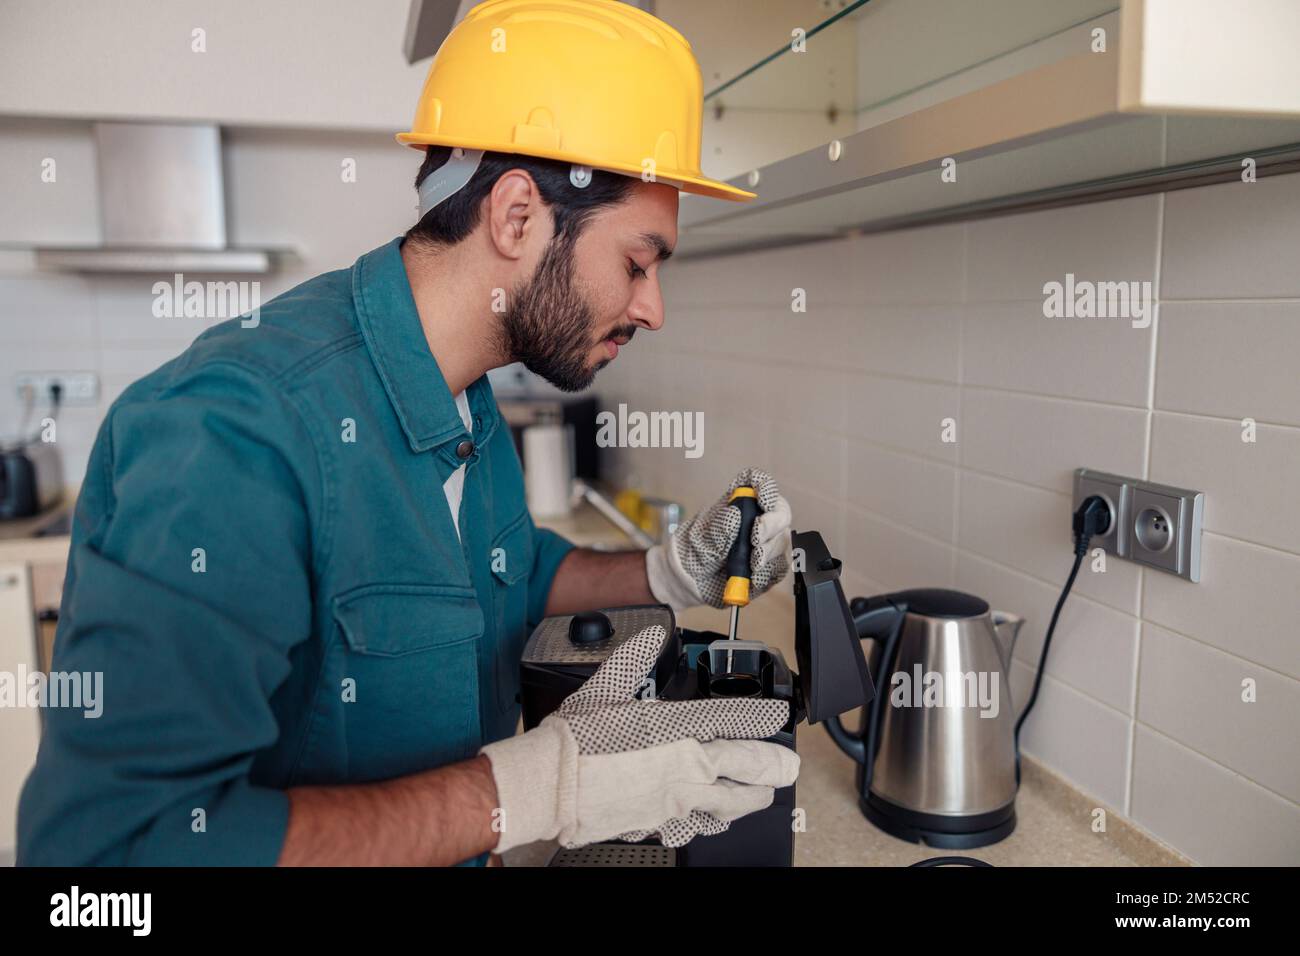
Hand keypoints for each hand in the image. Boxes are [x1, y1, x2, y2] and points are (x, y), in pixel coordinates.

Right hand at [480, 624, 799, 850]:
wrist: (550, 785)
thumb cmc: (575, 740)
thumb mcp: (605, 687)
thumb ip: (634, 659)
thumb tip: (652, 636)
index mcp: (677, 730)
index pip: (734, 723)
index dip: (763, 720)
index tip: (779, 718)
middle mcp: (684, 770)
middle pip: (745, 774)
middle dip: (771, 770)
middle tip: (787, 769)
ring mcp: (674, 802)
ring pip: (726, 806)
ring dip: (747, 801)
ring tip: (760, 798)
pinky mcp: (657, 825)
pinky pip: (693, 826)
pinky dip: (707, 822)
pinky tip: (709, 821)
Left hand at [645, 467, 791, 610]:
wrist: (692, 580)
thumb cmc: (696, 550)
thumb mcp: (701, 539)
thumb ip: (718, 529)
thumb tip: (734, 514)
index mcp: (739, 502)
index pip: (758, 482)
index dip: (766, 486)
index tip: (763, 499)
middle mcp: (758, 518)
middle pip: (779, 512)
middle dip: (771, 525)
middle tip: (756, 539)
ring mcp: (766, 542)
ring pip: (782, 540)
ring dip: (769, 551)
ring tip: (752, 563)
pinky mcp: (770, 565)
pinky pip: (779, 566)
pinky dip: (768, 571)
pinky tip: (754, 577)